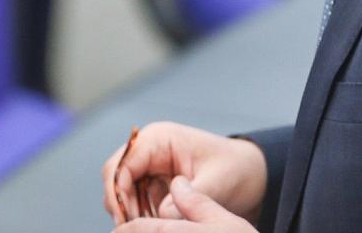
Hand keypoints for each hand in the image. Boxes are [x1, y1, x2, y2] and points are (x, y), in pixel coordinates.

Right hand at [101, 122, 265, 224]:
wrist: (247, 172)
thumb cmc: (234, 168)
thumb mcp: (216, 182)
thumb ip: (189, 197)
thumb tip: (162, 214)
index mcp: (160, 138)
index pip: (122, 163)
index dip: (117, 191)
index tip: (125, 218)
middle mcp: (149, 148)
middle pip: (114, 176)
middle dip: (120, 203)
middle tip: (132, 228)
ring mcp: (149, 165)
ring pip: (121, 190)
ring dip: (129, 210)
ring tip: (149, 226)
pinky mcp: (152, 181)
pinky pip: (134, 199)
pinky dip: (139, 213)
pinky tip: (155, 224)